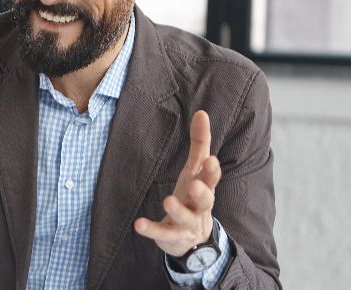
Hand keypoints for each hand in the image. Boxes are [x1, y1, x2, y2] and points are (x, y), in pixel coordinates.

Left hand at [134, 110, 221, 256]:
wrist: (194, 238)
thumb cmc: (193, 196)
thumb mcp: (195, 170)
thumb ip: (200, 143)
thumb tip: (201, 113)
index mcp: (204, 188)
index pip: (212, 179)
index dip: (212, 171)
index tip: (211, 160)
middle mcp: (199, 207)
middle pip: (206, 201)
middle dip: (202, 193)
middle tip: (196, 185)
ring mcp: (186, 224)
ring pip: (185, 219)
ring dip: (177, 210)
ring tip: (167, 200)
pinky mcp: (170, 236)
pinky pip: (161, 233)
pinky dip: (151, 230)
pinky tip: (139, 224)